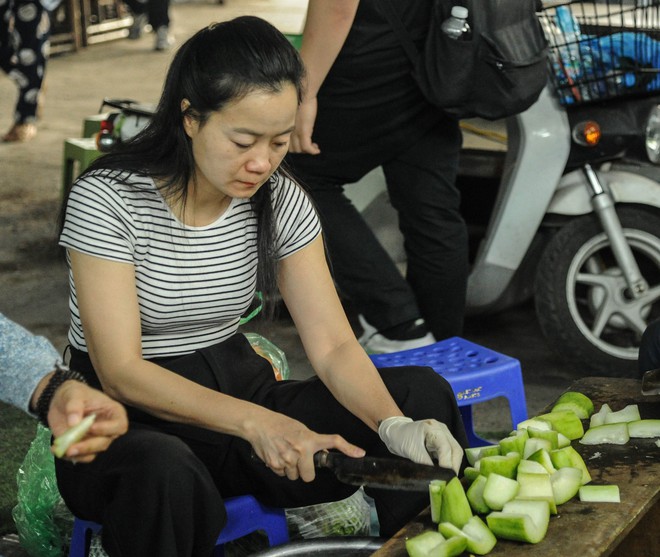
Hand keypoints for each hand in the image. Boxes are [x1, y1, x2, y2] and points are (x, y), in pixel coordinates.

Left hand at [48, 380, 127, 462]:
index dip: (108, 429)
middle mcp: (107, 429)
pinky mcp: (82, 446)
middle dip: (88, 446)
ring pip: (92, 453)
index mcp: (113, 413)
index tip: (91, 427)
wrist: (60, 402)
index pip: (119, 425)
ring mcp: (95, 439)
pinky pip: (79, 457)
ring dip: (78, 454)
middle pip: (104, 443)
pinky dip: (68, 456)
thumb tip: (74, 423)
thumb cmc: (74, 394)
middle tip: (71, 448)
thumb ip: (74, 406)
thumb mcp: (73, 393)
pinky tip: (56, 449)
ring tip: (63, 450)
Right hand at [248, 409, 363, 481]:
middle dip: (304, 471)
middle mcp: (301, 451)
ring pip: (294, 476)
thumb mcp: (301, 430)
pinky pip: (282, 474)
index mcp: (310, 439)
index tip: (359, 453)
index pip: (333, 441)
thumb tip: (322, 455)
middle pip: (309, 476)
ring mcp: (287, 460)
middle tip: (299, 460)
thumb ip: (312, 442)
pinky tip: (277, 455)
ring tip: (285, 454)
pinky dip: (280, 468)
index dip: (348, 448)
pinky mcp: (275, 465)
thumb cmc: (281, 425)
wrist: (260, 425)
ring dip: (291, 469)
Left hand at [289, 97, 320, 154]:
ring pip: (300, 149)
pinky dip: (313, 151)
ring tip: (314, 146)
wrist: (303, 95)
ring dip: (308, 150)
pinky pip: (307, 147)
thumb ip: (293, 124)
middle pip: (293, 149)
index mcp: (285, 129)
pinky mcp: (304, 131)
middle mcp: (288, 132)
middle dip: (302, 150)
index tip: (303, 145)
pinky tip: (317, 150)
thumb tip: (298, 128)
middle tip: (310, 146)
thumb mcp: (293, 116)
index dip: (295, 147)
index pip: (286, 145)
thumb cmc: (299, 102)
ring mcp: (296, 133)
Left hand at [378, 416, 462, 473]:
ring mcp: (444, 434)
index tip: (445, 479)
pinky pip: (450, 453)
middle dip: (453, 467)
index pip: (446, 448)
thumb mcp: (411, 451)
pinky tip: (444, 472)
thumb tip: (436, 478)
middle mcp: (442, 430)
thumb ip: (425, 463)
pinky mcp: (443, 441)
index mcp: (433, 428)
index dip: (447, 464)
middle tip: (449, 482)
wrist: (395, 431)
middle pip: (456, 450)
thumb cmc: (401, 438)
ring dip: (452, 466)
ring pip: (455, 452)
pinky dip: (448, 463)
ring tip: (447, 479)